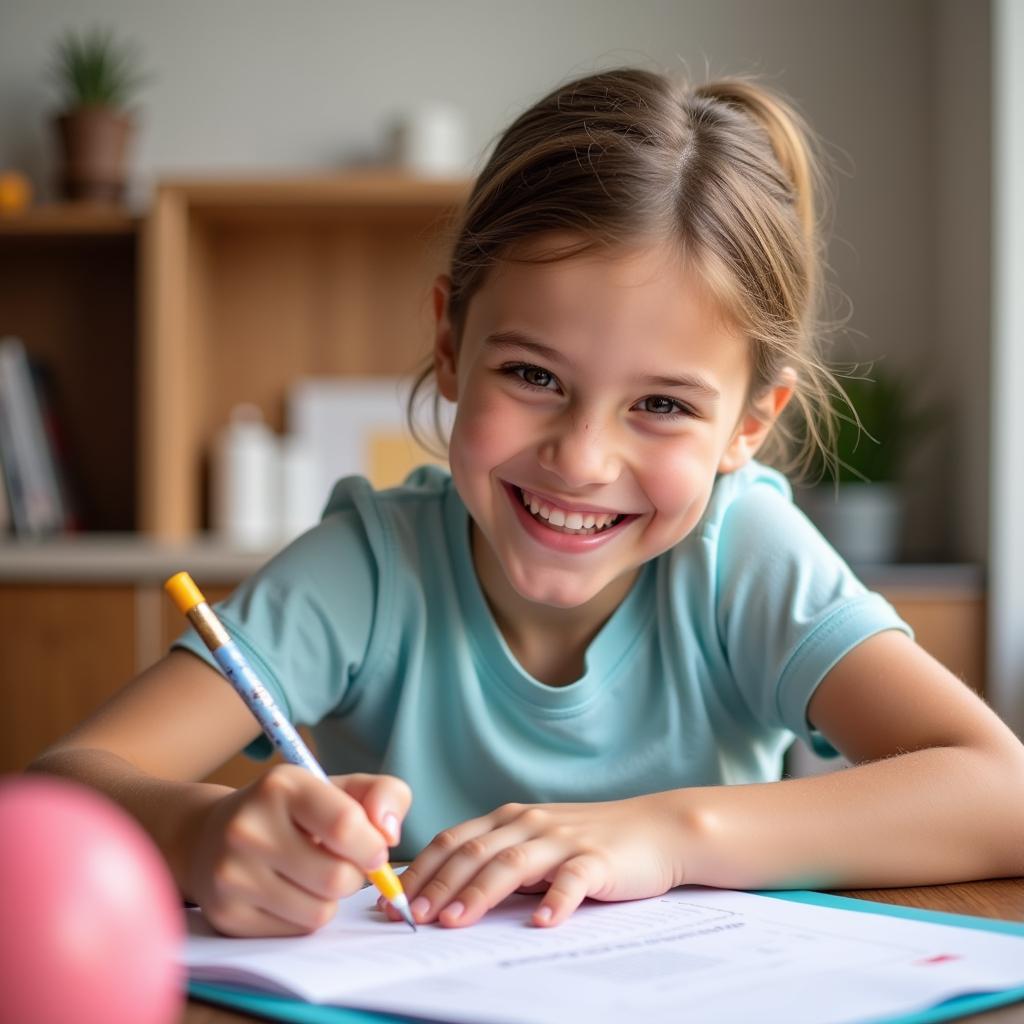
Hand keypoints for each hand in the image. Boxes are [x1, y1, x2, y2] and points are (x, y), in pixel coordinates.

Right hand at [190, 766, 410, 936]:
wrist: (211, 835)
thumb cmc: (292, 811)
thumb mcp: (339, 788)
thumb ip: (384, 794)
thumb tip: (389, 835)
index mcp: (282, 786)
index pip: (346, 825)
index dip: (372, 845)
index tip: (374, 848)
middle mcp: (249, 827)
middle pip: (337, 877)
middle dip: (353, 875)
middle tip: (339, 862)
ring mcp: (232, 874)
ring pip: (320, 911)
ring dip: (330, 899)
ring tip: (312, 875)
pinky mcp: (227, 915)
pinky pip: (297, 931)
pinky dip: (306, 916)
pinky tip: (289, 892)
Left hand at [390, 793, 683, 928]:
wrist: (657, 828)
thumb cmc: (590, 842)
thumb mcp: (537, 844)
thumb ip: (499, 860)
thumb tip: (445, 896)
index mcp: (510, 819)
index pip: (454, 841)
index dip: (420, 870)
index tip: (390, 899)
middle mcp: (530, 823)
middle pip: (474, 852)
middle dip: (438, 885)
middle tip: (410, 917)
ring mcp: (563, 839)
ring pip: (512, 863)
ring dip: (480, 893)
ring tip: (455, 923)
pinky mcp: (598, 859)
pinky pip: (573, 880)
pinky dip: (555, 900)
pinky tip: (541, 923)